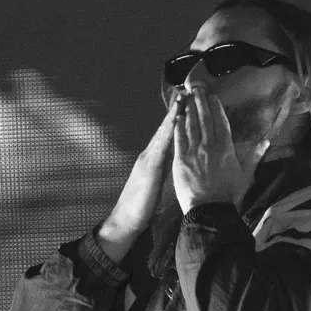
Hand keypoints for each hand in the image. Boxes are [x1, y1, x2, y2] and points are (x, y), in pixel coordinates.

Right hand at [98, 97, 180, 258]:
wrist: (125, 219)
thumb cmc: (142, 207)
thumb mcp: (156, 185)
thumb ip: (163, 171)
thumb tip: (176, 165)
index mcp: (153, 159)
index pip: (167, 135)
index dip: (176, 118)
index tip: (185, 102)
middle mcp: (150, 154)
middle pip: (165, 128)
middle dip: (175, 110)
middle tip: (184, 90)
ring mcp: (148, 159)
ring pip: (163, 132)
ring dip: (172, 115)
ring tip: (181, 98)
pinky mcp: (149, 167)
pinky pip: (161, 145)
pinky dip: (167, 131)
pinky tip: (174, 121)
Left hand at [173, 90, 270, 212]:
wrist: (209, 209)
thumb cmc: (229, 194)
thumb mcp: (246, 175)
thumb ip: (254, 156)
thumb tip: (267, 142)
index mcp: (226, 148)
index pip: (221, 122)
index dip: (216, 108)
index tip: (213, 97)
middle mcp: (210, 146)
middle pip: (205, 119)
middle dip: (201, 102)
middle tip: (197, 89)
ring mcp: (194, 152)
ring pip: (191, 126)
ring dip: (189, 110)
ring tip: (188, 99)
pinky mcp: (180, 160)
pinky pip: (179, 139)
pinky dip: (178, 126)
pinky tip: (177, 117)